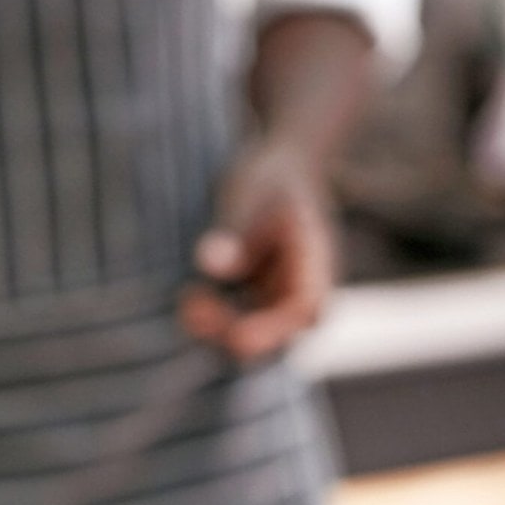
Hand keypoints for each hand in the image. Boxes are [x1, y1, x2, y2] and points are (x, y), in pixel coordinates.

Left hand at [180, 142, 338, 360]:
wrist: (281, 169)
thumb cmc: (272, 177)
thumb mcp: (254, 193)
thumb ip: (237, 230)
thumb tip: (211, 263)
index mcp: (317, 261)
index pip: (306, 309)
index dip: (274, 329)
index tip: (236, 334)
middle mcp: (304, 288)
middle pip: (278, 333)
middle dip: (233, 330)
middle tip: (191, 308)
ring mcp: (283, 298)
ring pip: (255, 333)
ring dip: (218, 328)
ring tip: (188, 304)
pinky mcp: (258, 301)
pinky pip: (237, 321)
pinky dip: (213, 318)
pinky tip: (190, 301)